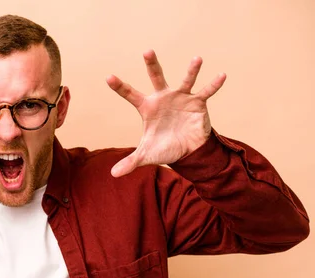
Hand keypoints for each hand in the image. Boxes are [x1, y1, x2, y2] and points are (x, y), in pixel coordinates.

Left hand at [106, 50, 225, 176]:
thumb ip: (130, 162)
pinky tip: (222, 75)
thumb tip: (113, 174)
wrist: (188, 152)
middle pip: (157, 78)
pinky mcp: (198, 103)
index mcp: (148, 108)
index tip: (108, 77)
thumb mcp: (146, 156)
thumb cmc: (165, 148)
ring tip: (197, 58)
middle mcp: (164, 98)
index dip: (120, 87)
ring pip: (185, 81)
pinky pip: (207, 92)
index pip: (131, 95)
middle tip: (147, 51)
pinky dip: (214, 85)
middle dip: (152, 65)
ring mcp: (181, 98)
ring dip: (191, 70)